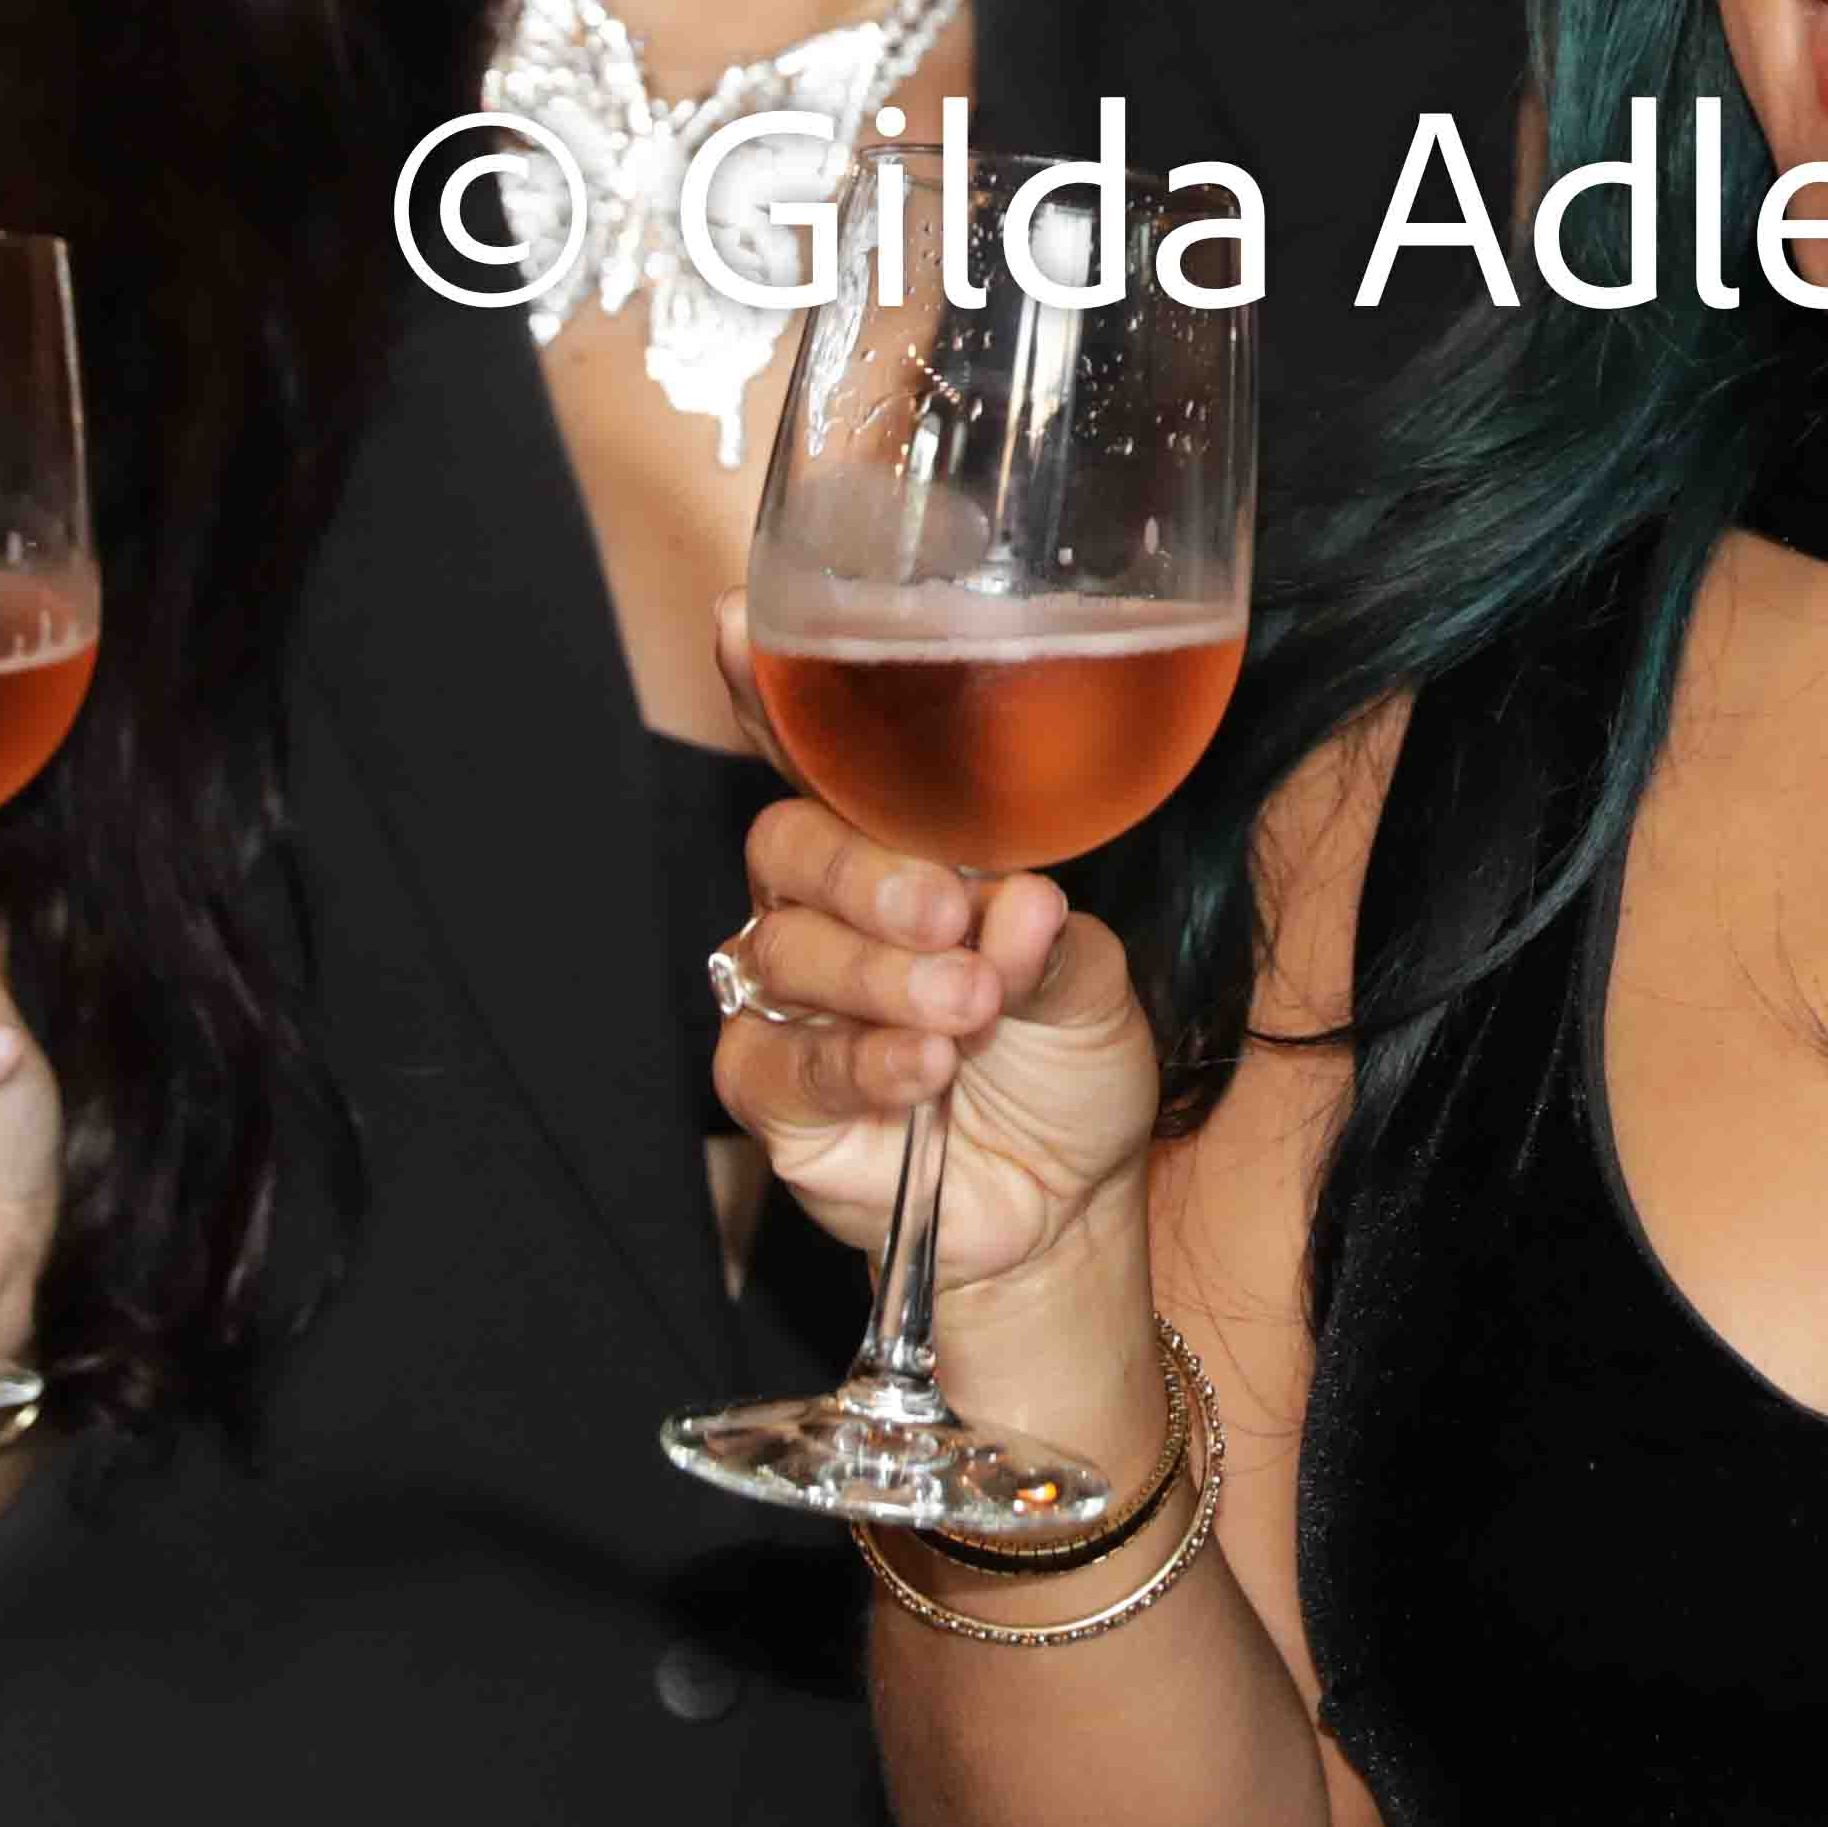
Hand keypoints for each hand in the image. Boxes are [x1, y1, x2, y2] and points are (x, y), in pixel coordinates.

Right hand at [705, 606, 1161, 1313]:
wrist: (1065, 1199)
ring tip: (970, 1010)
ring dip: (883, 978)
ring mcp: (789, 994)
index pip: (820, 753)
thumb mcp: (1091, 981)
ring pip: (784, 948)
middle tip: (951, 920)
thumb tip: (1021, 898)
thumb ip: (1052, 937)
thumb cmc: (1066, 1059)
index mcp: (896, 842)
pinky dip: (855, 1057)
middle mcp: (826, 903)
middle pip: (790, 843)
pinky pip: (772, 1056)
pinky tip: (924, 1068)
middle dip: (868, 874)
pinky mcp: (771, 1090)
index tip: (736, 626)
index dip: (766, 688)